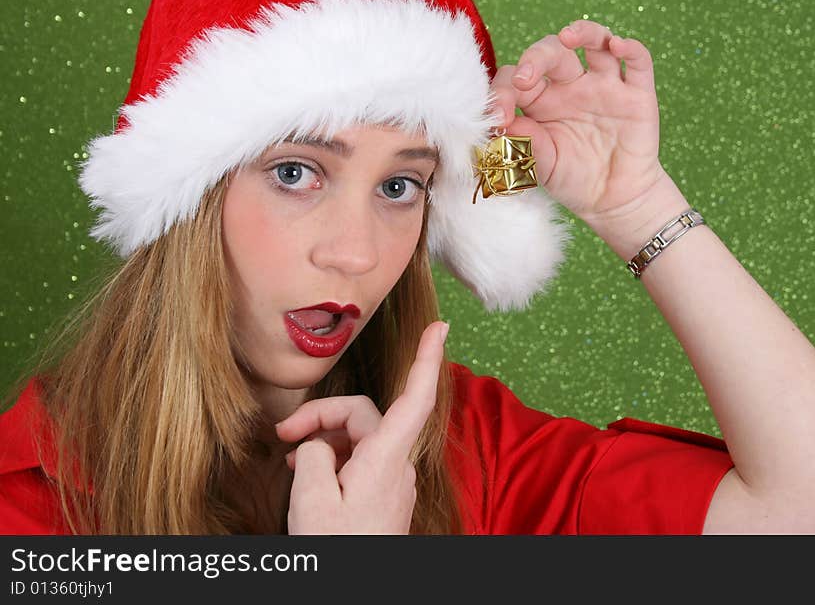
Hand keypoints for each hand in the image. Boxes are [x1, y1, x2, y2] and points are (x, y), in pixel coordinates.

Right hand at [275, 320, 448, 533]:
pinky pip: (360, 458)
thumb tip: (317, 444)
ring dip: (324, 439)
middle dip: (322, 415)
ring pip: (358, 436)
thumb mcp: (312, 501)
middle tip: (282, 434)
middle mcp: (395, 465)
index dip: (427, 359)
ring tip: (291, 458)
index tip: (440, 327)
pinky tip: (309, 473)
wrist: (357, 591)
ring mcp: (392, 479)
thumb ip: (313, 457)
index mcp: (385, 459)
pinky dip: (334, 457)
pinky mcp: (384, 492)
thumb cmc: (339, 549)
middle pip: (363, 415)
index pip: (415, 399)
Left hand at [490, 20, 669, 226]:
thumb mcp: (537, 164)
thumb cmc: (571, 179)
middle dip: (534, 58)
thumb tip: (499, 122)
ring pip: (595, 42)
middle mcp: (571, 86)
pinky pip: (638, 62)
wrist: (611, 201)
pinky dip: (630, 48)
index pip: (516, 78)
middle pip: (552, 52)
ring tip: (567, 37)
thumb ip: (520, 141)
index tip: (497, 117)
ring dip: (582, 32)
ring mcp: (605, 87)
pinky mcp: (636, 95)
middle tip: (523, 79)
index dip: (503, 91)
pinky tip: (617, 46)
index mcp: (541, 100)